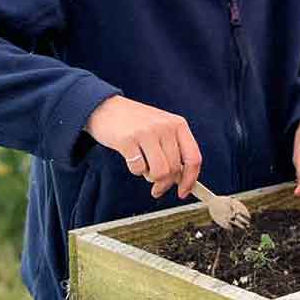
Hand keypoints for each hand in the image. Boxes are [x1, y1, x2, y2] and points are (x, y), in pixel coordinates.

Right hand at [85, 95, 201, 198]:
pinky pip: (138, 169)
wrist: (105, 107)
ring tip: (145, 169)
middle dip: (165, 184)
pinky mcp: (127, 140)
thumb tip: (182, 179)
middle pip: (175, 169)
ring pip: (159, 173)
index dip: (190, 179)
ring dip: (151, 178)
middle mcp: (165, 127)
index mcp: (178, 124)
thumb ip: (174, 149)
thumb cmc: (136, 122)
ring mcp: (146, 133)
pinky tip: (132, 159)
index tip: (183, 192)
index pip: (193, 158)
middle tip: (157, 187)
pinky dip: (136, 170)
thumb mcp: (162, 127)